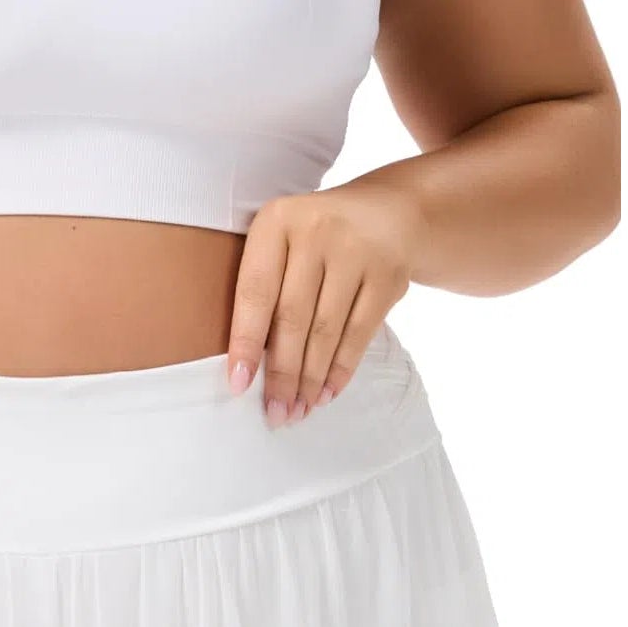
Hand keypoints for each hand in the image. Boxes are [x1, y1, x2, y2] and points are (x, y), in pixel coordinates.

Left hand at [226, 178, 420, 425]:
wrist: (388, 212)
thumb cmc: (315, 243)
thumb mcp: (283, 245)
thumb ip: (264, 291)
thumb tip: (247, 371)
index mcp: (277, 220)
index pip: (255, 293)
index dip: (246, 344)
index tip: (238, 386)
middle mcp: (318, 229)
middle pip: (293, 318)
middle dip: (282, 375)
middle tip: (275, 414)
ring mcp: (358, 249)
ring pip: (326, 331)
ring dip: (311, 379)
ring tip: (298, 410)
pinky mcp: (389, 274)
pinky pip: (360, 333)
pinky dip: (341, 369)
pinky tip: (327, 393)